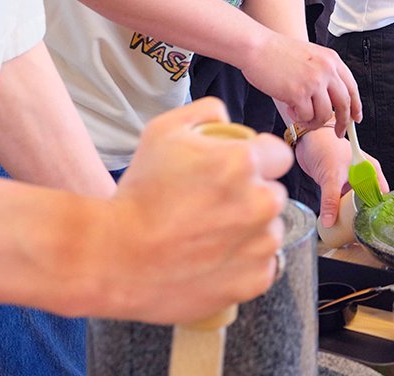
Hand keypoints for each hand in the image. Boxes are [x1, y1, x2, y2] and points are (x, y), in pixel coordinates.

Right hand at [95, 98, 292, 323]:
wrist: (114, 257)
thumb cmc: (138, 194)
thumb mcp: (162, 131)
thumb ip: (205, 112)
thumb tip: (227, 117)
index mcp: (244, 162)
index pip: (279, 156)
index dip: (261, 161)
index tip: (240, 171)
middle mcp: (261, 202)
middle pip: (274, 194)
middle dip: (253, 196)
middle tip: (215, 206)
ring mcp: (260, 245)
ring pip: (270, 231)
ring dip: (251, 231)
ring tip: (210, 236)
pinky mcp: (255, 280)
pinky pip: (263, 265)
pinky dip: (245, 264)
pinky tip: (214, 260)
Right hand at [239, 33, 361, 135]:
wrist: (257, 47)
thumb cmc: (277, 53)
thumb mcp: (310, 56)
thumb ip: (324, 73)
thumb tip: (331, 101)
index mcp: (332, 60)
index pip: (352, 88)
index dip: (356, 106)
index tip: (355, 119)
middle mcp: (327, 70)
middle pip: (344, 104)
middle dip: (343, 123)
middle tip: (339, 133)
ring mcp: (314, 82)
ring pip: (325, 115)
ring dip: (313, 121)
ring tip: (300, 114)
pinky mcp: (299, 93)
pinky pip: (306, 117)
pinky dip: (298, 117)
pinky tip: (289, 108)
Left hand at [294, 128, 387, 226]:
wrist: (308, 139)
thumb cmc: (325, 147)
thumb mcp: (331, 176)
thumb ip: (331, 200)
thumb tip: (330, 221)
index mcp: (371, 170)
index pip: (381, 194)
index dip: (378, 210)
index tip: (371, 224)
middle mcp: (364, 175)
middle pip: (369, 201)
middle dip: (364, 215)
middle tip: (358, 231)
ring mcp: (351, 181)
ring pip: (355, 202)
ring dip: (350, 213)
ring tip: (348, 230)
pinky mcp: (339, 185)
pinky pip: (342, 201)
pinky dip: (340, 209)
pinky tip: (337, 220)